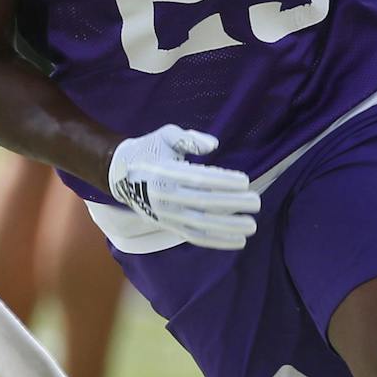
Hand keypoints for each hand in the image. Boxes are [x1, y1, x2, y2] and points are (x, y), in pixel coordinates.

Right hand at [108, 125, 261, 250]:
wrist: (120, 174)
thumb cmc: (148, 150)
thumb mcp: (165, 135)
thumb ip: (188, 139)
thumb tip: (213, 145)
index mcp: (164, 173)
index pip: (198, 179)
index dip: (222, 181)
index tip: (245, 181)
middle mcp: (165, 197)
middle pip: (203, 203)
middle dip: (232, 204)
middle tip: (256, 202)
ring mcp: (166, 214)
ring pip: (201, 224)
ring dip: (228, 227)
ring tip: (251, 226)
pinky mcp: (168, 225)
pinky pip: (194, 237)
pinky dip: (217, 241)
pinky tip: (238, 241)